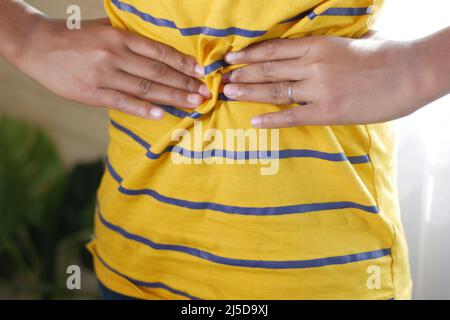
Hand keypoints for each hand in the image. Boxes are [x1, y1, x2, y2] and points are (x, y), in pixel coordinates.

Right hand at [12, 18, 210, 119]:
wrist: (36, 45)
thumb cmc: (75, 36)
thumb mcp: (104, 28)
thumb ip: (130, 37)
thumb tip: (160, 48)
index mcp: (120, 36)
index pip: (159, 52)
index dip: (183, 62)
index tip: (201, 71)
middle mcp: (115, 54)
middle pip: (158, 71)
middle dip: (185, 83)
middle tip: (206, 93)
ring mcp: (104, 74)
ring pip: (145, 88)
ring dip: (172, 97)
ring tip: (194, 104)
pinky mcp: (92, 93)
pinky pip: (122, 102)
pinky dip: (143, 109)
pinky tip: (161, 114)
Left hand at [222, 36, 423, 127]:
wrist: (409, 73)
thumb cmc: (383, 55)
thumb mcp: (349, 43)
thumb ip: (325, 48)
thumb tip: (309, 51)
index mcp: (318, 45)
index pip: (274, 49)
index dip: (249, 54)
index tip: (232, 58)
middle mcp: (313, 65)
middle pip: (268, 69)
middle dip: (242, 74)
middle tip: (222, 78)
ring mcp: (318, 89)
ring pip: (274, 91)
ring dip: (248, 92)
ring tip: (229, 93)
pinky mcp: (327, 111)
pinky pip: (292, 116)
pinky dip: (271, 119)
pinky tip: (255, 121)